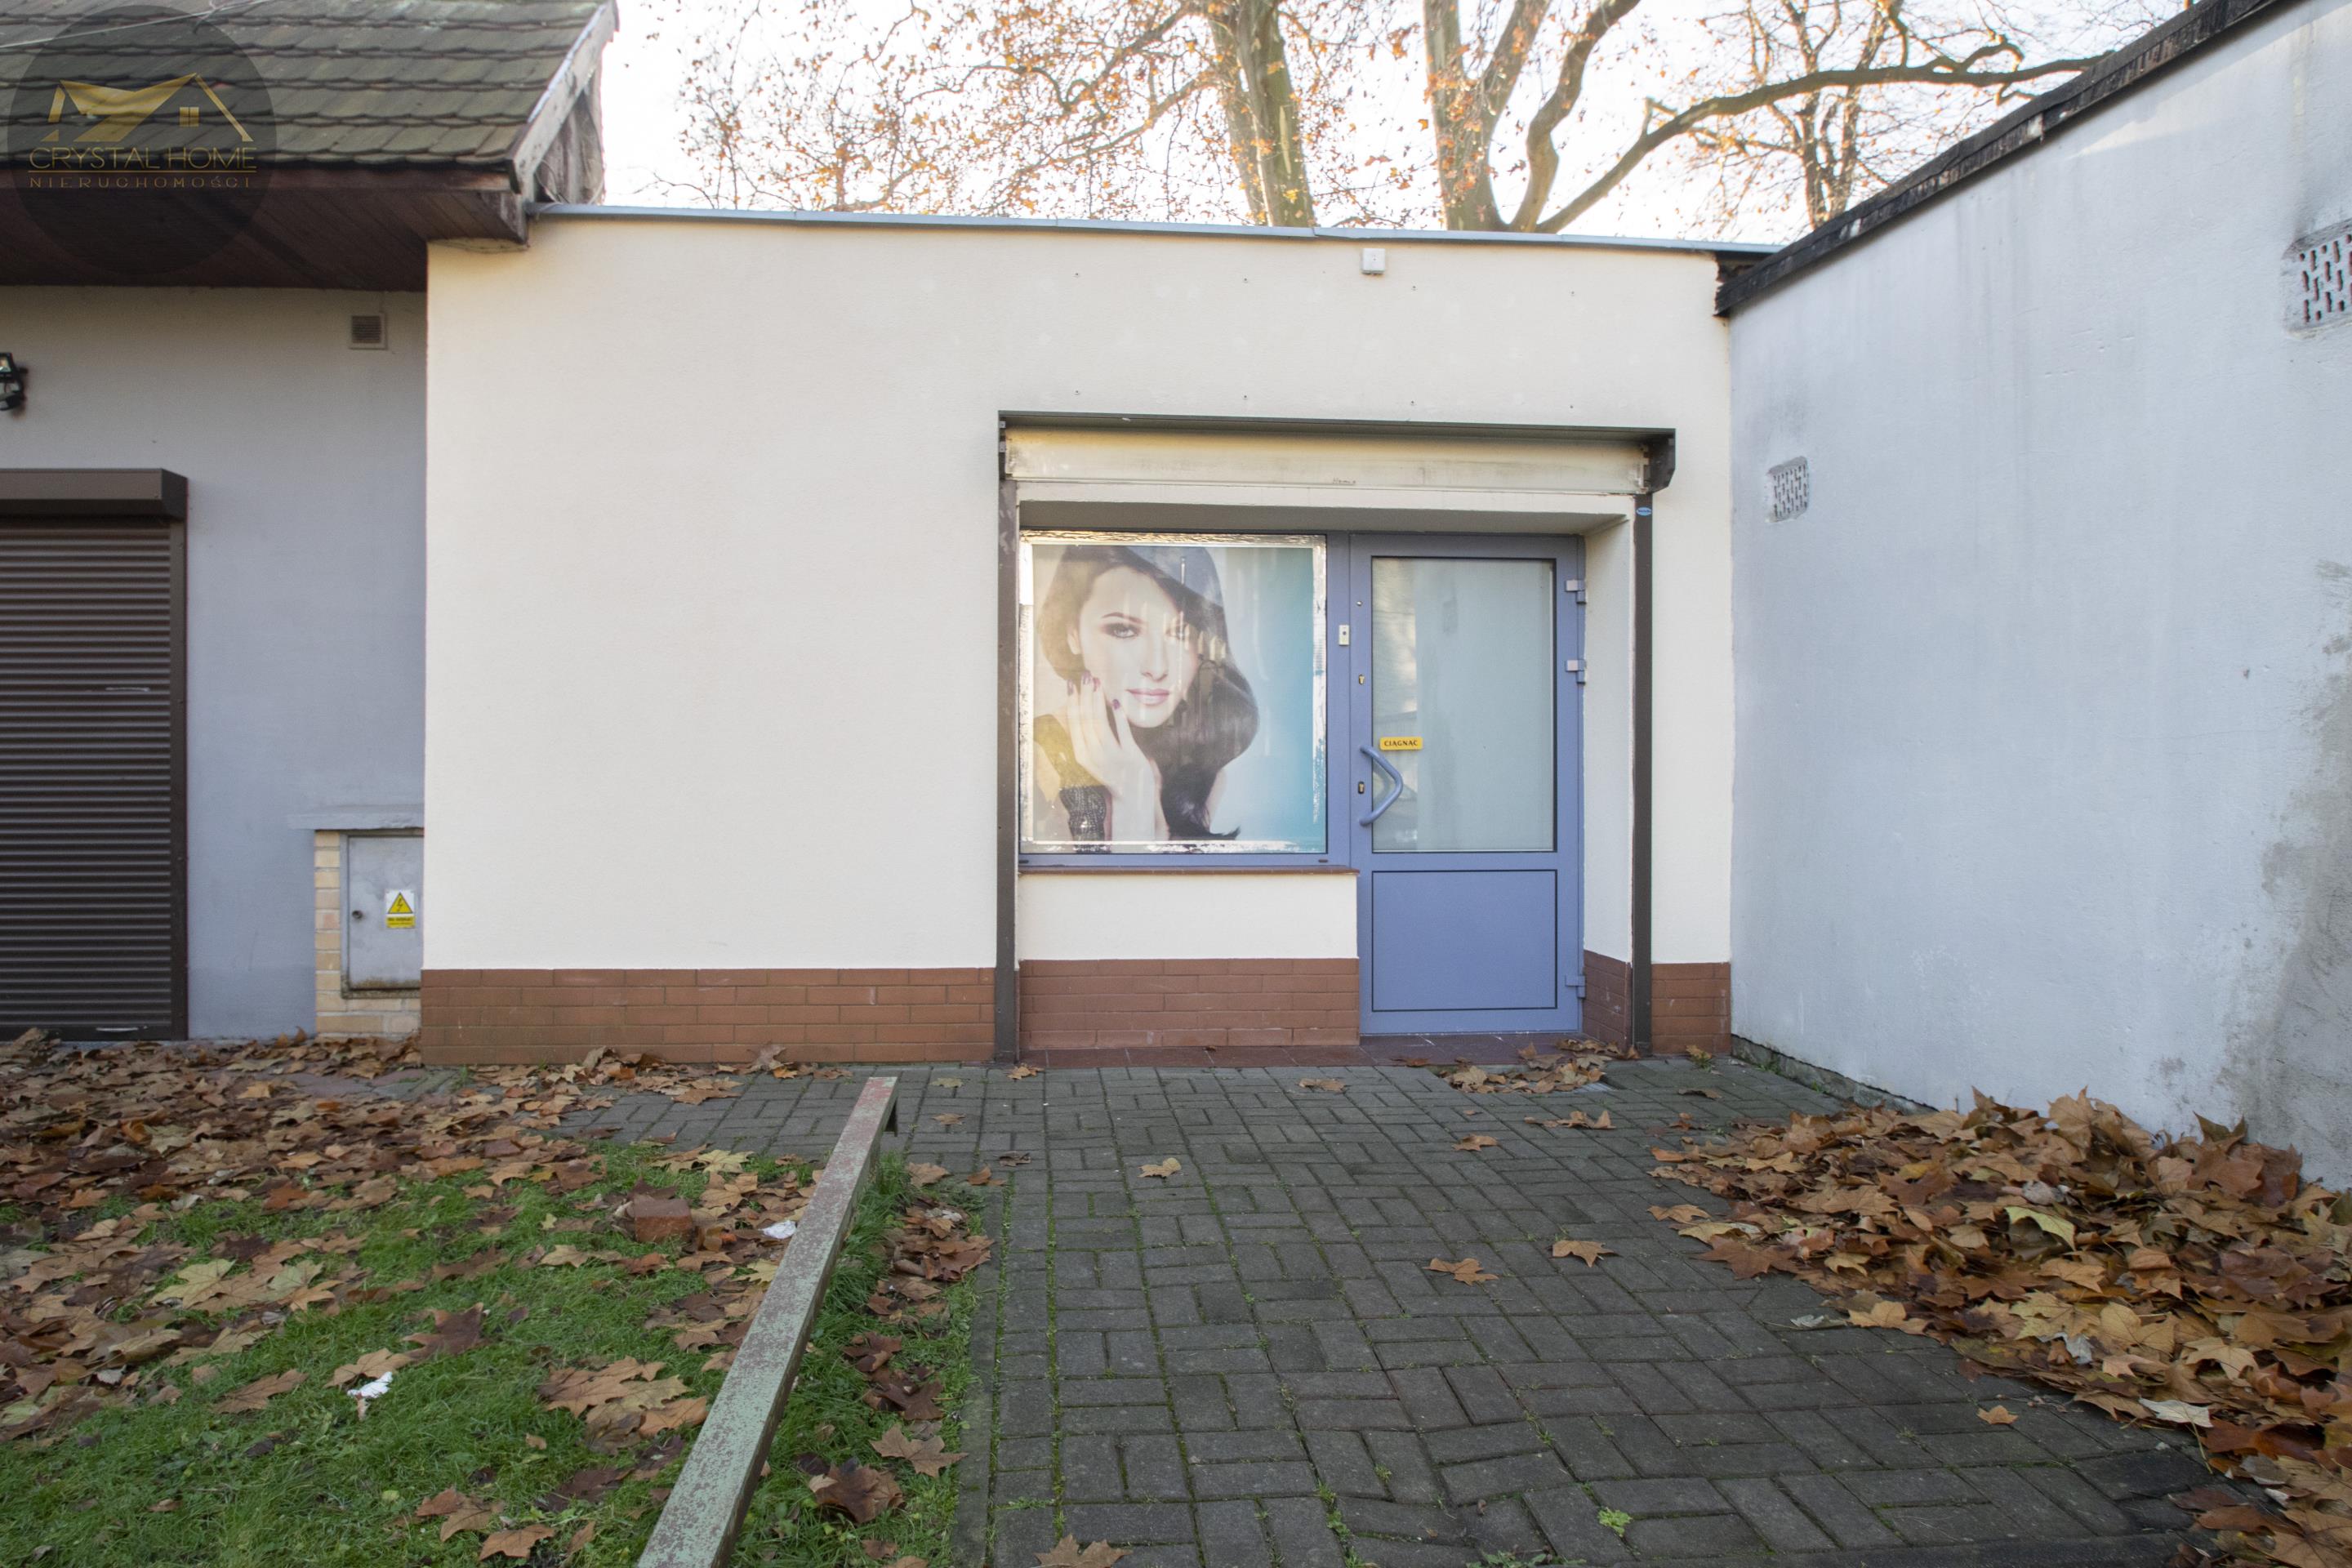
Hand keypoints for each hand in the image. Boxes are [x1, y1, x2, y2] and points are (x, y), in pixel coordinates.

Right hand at [1066, 676, 1164, 840]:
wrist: (1132, 796)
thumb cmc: (1112, 771)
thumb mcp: (1093, 757)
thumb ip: (1086, 737)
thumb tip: (1080, 708)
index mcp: (1082, 755)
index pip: (1074, 723)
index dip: (1072, 702)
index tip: (1071, 684)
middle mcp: (1094, 756)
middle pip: (1086, 720)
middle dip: (1084, 695)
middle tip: (1086, 675)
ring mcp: (1112, 757)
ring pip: (1100, 724)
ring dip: (1098, 701)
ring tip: (1098, 683)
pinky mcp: (1130, 757)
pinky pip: (1123, 733)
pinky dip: (1119, 717)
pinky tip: (1116, 702)